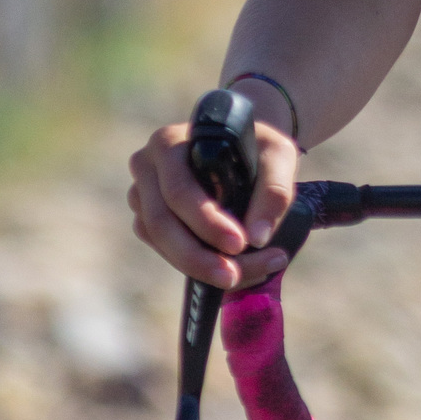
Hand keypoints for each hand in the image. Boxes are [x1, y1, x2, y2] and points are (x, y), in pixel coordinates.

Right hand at [127, 119, 298, 288]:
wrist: (242, 151)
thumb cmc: (257, 148)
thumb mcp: (277, 155)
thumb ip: (274, 190)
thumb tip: (258, 238)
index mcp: (170, 143)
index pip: (180, 190)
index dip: (207, 222)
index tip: (241, 243)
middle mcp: (147, 168)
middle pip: (161, 223)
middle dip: (199, 257)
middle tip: (234, 276)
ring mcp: (142, 196)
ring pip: (161, 243)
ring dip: (200, 268)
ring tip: (245, 275)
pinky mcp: (147, 222)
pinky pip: (165, 252)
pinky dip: (198, 268)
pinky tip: (235, 270)